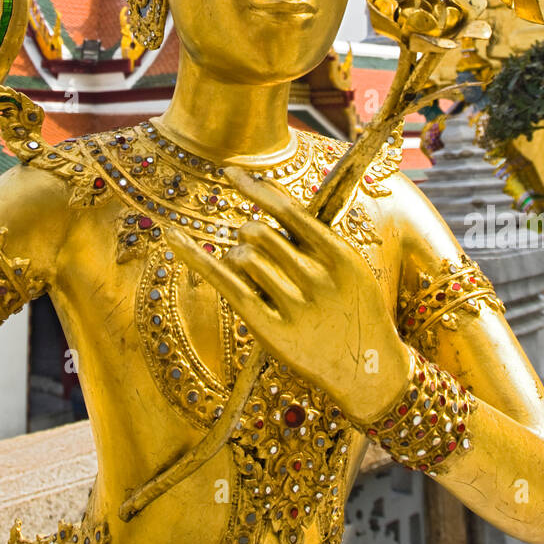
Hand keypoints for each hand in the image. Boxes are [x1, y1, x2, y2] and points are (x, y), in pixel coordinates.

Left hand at [165, 164, 413, 425]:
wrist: (369, 371)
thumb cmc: (355, 310)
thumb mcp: (350, 267)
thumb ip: (313, 236)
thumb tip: (267, 195)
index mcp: (338, 255)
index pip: (288, 210)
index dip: (255, 188)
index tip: (230, 172)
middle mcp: (315, 277)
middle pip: (258, 232)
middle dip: (249, 233)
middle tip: (257, 251)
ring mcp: (292, 305)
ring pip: (241, 256)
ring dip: (238, 257)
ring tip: (257, 277)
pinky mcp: (269, 328)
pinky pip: (225, 285)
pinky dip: (196, 257)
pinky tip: (173, 237)